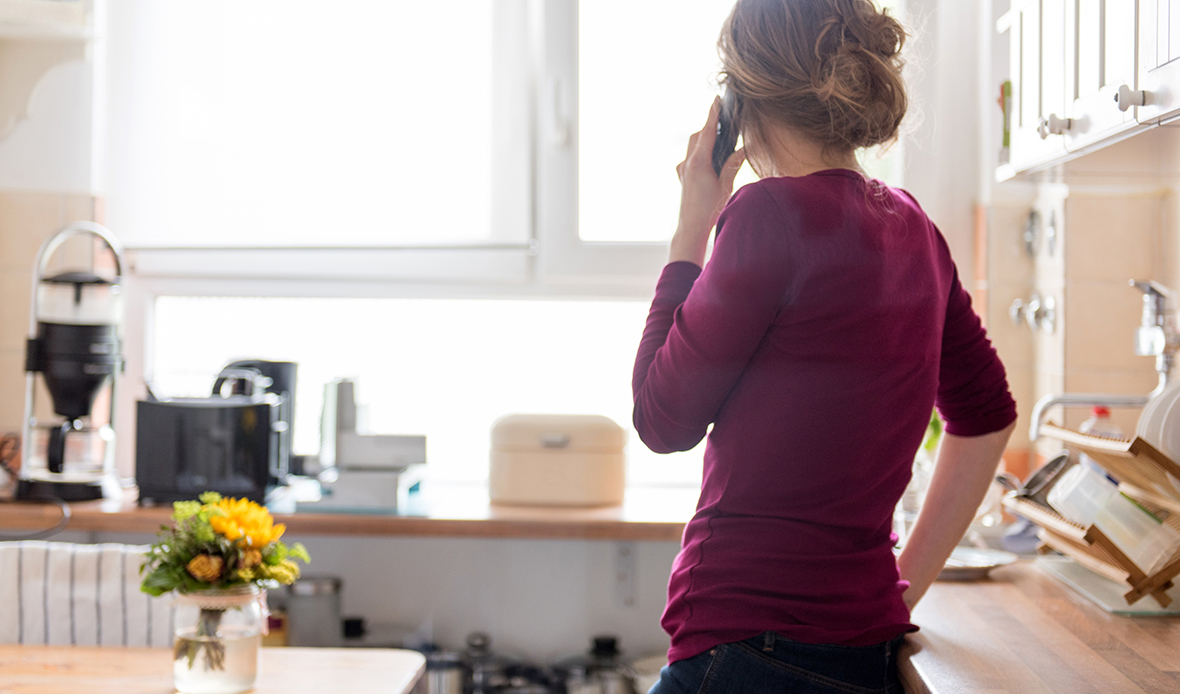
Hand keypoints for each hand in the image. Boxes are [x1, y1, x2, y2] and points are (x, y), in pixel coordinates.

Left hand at [670, 97, 745, 266]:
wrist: (691, 228)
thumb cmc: (710, 210)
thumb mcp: (726, 186)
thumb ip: (733, 165)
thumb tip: (744, 148)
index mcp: (699, 162)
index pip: (708, 132)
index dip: (713, 114)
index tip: (717, 100)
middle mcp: (688, 163)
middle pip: (699, 136)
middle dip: (710, 126)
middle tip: (723, 118)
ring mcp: (683, 169)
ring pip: (693, 146)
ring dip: (705, 138)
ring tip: (719, 136)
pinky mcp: (682, 176)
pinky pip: (690, 156)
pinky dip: (700, 151)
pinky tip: (710, 158)